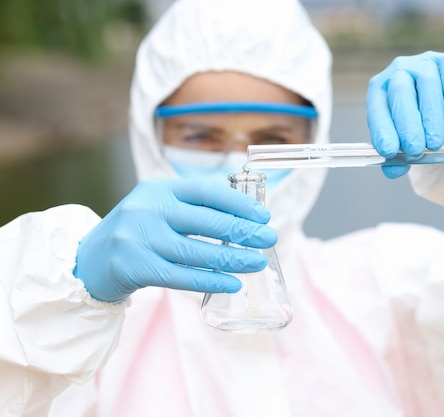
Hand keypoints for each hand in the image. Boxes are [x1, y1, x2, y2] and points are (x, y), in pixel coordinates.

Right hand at [74, 178, 276, 301]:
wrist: (89, 260)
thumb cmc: (137, 232)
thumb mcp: (159, 208)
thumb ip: (193, 209)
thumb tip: (246, 218)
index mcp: (159, 189)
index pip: (206, 192)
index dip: (239, 204)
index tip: (263, 216)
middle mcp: (148, 209)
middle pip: (206, 222)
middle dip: (243, 231)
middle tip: (269, 239)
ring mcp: (139, 239)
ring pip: (196, 252)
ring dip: (233, 259)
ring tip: (256, 263)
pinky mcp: (135, 267)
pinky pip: (182, 277)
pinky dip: (211, 281)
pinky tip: (232, 283)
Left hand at [366, 51, 443, 177]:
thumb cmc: (426, 127)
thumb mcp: (411, 143)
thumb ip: (398, 157)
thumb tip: (392, 170)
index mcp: (382, 90)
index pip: (376, 107)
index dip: (382, 129)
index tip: (389, 151)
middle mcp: (400, 71)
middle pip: (400, 91)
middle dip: (407, 124)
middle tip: (415, 149)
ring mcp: (426, 62)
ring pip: (426, 82)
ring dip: (430, 115)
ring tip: (434, 143)